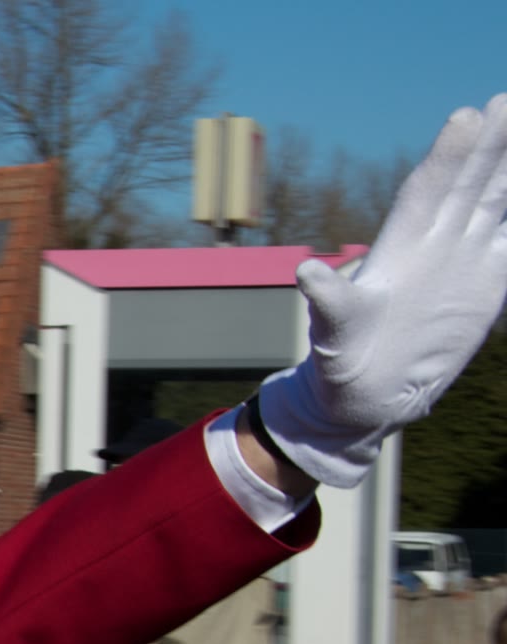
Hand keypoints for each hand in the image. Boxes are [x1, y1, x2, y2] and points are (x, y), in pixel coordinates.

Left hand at [257, 95, 506, 486]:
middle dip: (489, 144)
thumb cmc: (341, 361)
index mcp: (397, 248)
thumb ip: (330, 302)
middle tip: (506, 100)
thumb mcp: (333, 332)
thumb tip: (306, 273)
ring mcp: (463, 258)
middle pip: (466, 183)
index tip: (465, 116)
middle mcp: (433, 243)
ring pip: (495, 199)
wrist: (370, 393)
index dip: (446, 155)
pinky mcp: (488, 282)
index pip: (426, 191)